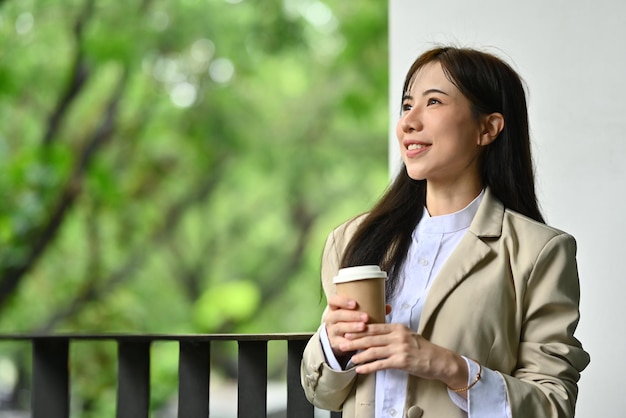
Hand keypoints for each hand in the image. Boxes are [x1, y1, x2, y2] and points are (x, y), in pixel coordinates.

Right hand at [324, 294, 368, 360]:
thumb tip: (388, 307)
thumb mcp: (355, 314)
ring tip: (364, 327)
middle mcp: (331, 318)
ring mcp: (332, 331)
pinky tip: (359, 341)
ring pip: (339, 328)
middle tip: (366, 317)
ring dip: (352, 327)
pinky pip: (342, 342)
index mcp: (335, 308)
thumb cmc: (350, 322)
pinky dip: (350, 342)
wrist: (339, 339)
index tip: (355, 303)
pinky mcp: (335, 343)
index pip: (333, 301)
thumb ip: (370, 309)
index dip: (342, 301)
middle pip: (338, 315)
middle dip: (352, 316)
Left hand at [341, 323, 467, 389]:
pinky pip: (381, 364)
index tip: (347, 330)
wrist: (438, 360)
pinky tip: (360, 370)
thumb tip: (375, 331)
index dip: (359, 329)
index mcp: (397, 327)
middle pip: (371, 338)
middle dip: (355, 341)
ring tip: (350, 358)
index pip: (374, 327)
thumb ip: (392, 332)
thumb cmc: (421, 348)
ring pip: (374, 351)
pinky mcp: (401, 362)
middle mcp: (397, 336)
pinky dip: (369, 367)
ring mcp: (399, 349)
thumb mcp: (407, 334)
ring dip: (360, 355)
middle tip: (342, 343)